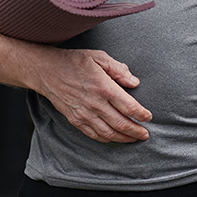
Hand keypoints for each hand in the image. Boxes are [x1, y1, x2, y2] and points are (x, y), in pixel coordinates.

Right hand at [36, 48, 151, 142]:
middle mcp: (95, 104)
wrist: (47, 72)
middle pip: (121, 124)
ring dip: (124, 138)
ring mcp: (84, 114)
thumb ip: (119, 70)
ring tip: (134, 139)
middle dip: (136, 131)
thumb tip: (134, 82)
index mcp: (104, 88)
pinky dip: (106, 139)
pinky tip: (113, 138)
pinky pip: (94, 135)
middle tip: (146, 134)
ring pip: (109, 133)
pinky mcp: (75, 120)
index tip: (149, 117)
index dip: (141, 114)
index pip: (129, 107)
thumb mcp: (99, 57)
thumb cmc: (74, 62)